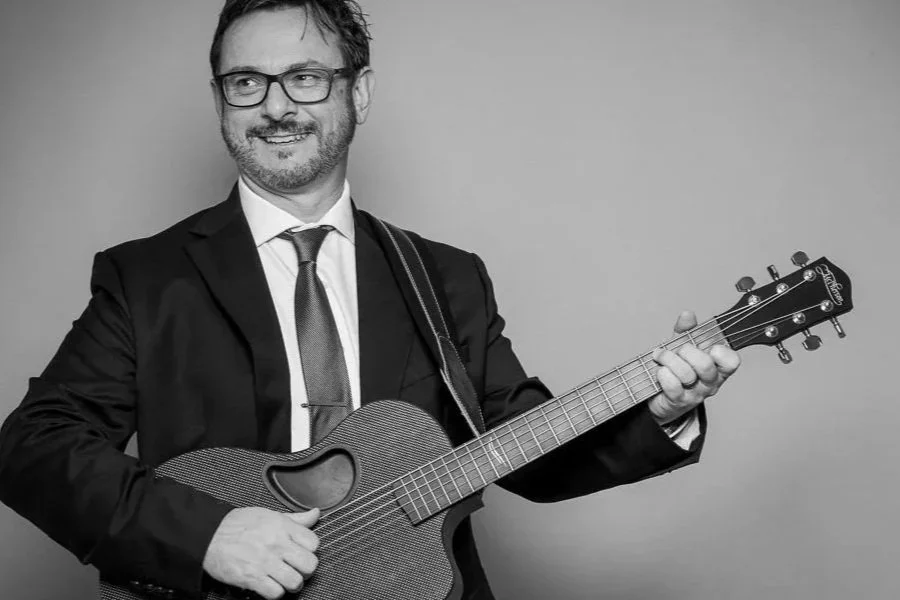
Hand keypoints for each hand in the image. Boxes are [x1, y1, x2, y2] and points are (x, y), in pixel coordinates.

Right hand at [203, 506, 320, 599]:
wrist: (209, 535)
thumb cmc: (238, 525)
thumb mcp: (269, 515)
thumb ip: (295, 519)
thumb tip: (315, 514)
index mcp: (282, 526)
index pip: (314, 543)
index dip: (310, 550)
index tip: (302, 552)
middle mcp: (276, 543)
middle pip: (310, 565)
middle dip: (305, 570)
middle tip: (297, 569)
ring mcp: (265, 561)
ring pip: (295, 582)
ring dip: (292, 584)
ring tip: (284, 579)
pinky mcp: (252, 578)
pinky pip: (276, 593)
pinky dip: (275, 593)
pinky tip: (270, 585)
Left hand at [648, 310, 740, 424]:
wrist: (661, 396)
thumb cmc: (676, 369)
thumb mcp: (681, 346)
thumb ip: (686, 330)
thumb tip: (688, 314)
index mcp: (717, 367)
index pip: (732, 361)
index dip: (722, 352)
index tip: (709, 347)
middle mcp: (710, 383)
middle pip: (705, 366)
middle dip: (687, 352)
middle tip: (678, 350)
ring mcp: (695, 394)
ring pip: (686, 375)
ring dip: (669, 360)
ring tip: (660, 356)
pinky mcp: (679, 402)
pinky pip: (673, 386)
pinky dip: (663, 374)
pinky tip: (659, 371)